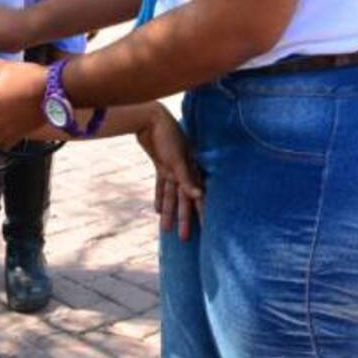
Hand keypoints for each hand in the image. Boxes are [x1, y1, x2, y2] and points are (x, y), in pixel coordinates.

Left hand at [135, 104, 202, 240]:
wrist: (150, 118)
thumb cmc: (168, 136)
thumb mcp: (177, 158)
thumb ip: (186, 178)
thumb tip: (198, 196)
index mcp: (192, 170)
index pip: (198, 196)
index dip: (201, 212)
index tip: (206, 230)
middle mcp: (185, 171)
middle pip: (184, 200)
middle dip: (184, 218)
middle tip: (183, 239)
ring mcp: (172, 169)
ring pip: (171, 196)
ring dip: (170, 212)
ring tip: (167, 230)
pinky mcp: (161, 165)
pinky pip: (162, 185)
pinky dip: (160, 197)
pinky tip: (158, 210)